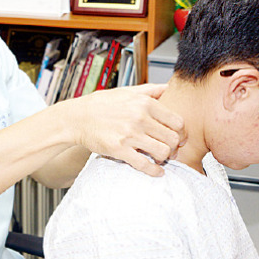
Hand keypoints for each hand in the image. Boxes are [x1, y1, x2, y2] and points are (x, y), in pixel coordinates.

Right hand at [70, 84, 184, 176]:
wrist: (77, 117)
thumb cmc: (102, 104)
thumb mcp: (127, 91)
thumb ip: (151, 90)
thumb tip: (170, 87)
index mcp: (144, 103)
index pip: (178, 122)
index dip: (181, 132)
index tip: (177, 136)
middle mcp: (139, 118)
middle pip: (173, 139)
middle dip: (174, 147)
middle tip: (170, 149)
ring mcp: (130, 135)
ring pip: (162, 152)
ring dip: (164, 158)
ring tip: (159, 157)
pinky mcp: (119, 150)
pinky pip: (145, 165)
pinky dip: (154, 171)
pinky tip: (156, 170)